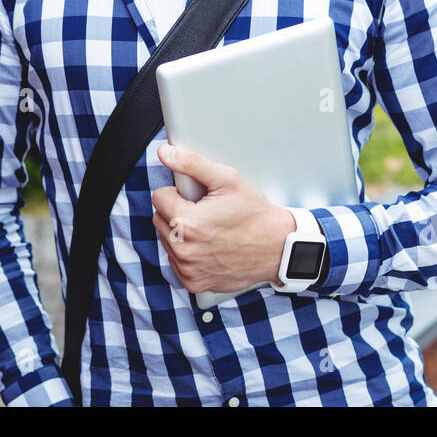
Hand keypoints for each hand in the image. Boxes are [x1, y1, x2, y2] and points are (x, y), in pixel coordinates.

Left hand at [151, 143, 294, 293]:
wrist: (277, 248)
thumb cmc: (255, 213)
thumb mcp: (227, 179)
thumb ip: (191, 163)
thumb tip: (164, 152)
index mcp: (186, 222)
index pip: (158, 197)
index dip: (177, 193)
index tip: (195, 197)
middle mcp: (183, 250)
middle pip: (159, 220)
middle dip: (177, 212)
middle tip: (204, 211)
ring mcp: (188, 269)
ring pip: (167, 241)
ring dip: (180, 234)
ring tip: (209, 229)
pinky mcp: (194, 283)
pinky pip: (177, 263)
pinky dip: (188, 254)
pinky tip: (209, 247)